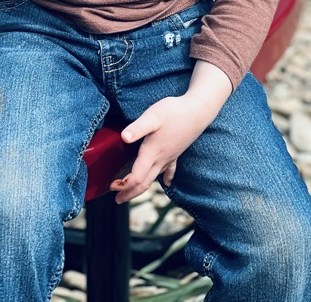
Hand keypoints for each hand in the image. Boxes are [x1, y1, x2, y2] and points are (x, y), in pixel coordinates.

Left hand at [110, 61, 231, 202]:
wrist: (198, 111)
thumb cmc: (173, 112)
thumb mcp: (153, 116)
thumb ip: (138, 128)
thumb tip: (124, 137)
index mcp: (152, 152)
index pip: (137, 177)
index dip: (123, 185)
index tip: (112, 187)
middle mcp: (161, 159)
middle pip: (144, 183)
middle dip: (130, 193)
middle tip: (117, 199)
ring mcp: (170, 157)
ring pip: (155, 178)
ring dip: (142, 187)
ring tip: (132, 192)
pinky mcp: (177, 152)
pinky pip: (170, 170)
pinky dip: (166, 178)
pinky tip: (167, 182)